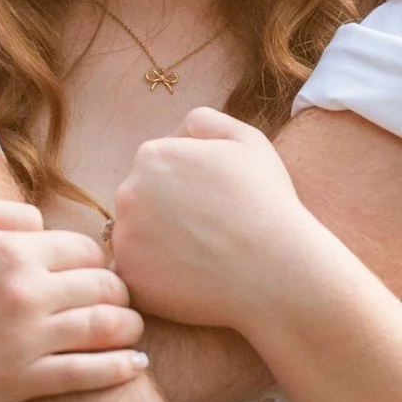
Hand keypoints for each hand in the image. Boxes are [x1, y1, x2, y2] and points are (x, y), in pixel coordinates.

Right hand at [0, 198, 146, 401]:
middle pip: (104, 285)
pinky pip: (86, 373)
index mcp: (9, 251)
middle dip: (120, 291)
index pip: (84, 249)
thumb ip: (4, 212)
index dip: (96, 260)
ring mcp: (24, 339)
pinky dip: (119, 368)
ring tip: (132, 328)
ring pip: (104, 327)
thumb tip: (47, 225)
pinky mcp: (21, 380)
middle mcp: (22, 292)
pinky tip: (136, 364)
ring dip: (130, 326)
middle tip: (121, 299)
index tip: (95, 271)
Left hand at [113, 110, 330, 336]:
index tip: (215, 202)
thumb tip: (178, 133)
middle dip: (169, 212)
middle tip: (210, 230)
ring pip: (138, 239)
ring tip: (204, 256)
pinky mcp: (131, 279)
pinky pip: (139, 275)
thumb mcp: (245, 140)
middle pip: (143, 201)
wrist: (276, 270)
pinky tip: (193, 279)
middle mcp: (128, 193)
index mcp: (152, 156)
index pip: (159, 166)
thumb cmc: (266, 201)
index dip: (189, 183)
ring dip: (161, 245)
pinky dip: (159, 279)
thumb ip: (204, 122)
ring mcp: (125, 239)